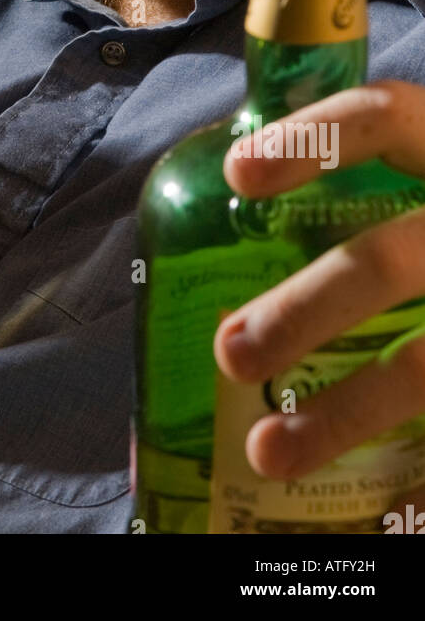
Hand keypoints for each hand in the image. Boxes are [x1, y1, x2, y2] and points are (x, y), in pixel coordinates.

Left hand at [215, 81, 424, 497]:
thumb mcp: (414, 179)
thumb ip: (344, 190)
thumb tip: (214, 235)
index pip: (386, 118)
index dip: (313, 140)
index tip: (238, 174)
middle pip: (390, 262)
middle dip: (304, 311)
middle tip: (230, 352)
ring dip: (342, 414)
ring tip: (267, 452)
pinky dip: (411, 473)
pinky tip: (372, 501)